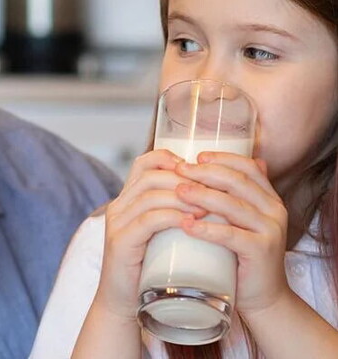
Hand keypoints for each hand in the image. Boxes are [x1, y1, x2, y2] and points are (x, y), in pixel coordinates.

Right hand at [94, 149, 206, 319]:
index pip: (144, 163)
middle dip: (185, 178)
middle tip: (213, 190)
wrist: (123, 304)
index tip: (200, 172)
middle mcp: (118, 206)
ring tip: (208, 206)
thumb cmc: (149, 270)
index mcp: (126, 200)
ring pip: (150, 195)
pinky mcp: (121, 243)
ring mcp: (117, 224)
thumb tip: (214, 201)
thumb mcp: (161, 235)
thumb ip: (176, 216)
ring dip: (183, 197)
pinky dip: (172, 216)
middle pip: (150, 175)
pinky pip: (148, 220)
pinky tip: (191, 221)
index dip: (172, 159)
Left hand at [174, 153, 290, 316]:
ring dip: (203, 196)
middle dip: (206, 173)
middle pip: (237, 182)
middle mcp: (274, 210)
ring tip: (178, 191)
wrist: (262, 296)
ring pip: (232, 205)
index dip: (221, 159)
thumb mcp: (237, 221)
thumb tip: (203, 167)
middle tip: (179, 170)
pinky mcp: (261, 251)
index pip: (247, 168)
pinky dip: (207, 228)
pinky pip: (231, 235)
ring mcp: (270, 230)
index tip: (195, 157)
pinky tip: (187, 225)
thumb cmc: (241, 255)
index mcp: (269, 198)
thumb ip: (228, 197)